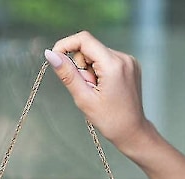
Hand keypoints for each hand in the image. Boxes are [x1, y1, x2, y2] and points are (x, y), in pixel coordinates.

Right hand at [45, 31, 151, 153]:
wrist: (133, 132)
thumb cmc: (111, 121)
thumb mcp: (84, 99)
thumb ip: (67, 74)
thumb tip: (51, 54)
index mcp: (113, 65)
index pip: (84, 39)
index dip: (66, 45)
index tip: (57, 58)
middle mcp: (124, 58)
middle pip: (90, 48)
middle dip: (82, 66)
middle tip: (88, 88)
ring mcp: (129, 61)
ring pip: (98, 54)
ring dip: (92, 70)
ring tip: (99, 91)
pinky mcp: (131, 65)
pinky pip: (107, 60)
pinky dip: (101, 71)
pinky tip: (106, 88)